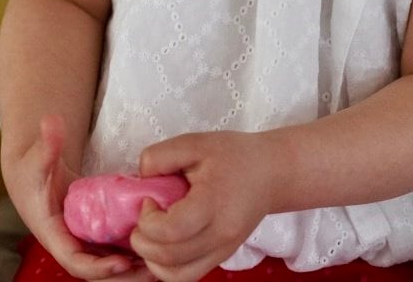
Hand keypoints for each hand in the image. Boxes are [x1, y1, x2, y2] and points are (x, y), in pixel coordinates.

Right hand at [3, 114, 152, 281]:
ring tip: (165, 264)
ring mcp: (85, 242)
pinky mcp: (97, 236)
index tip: (123, 262)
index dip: (99, 267)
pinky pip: (117, 252)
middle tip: (156, 270)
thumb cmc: (34, 169)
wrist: (35, 176)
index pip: (75, 262)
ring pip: (111, 265)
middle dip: (126, 276)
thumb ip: (46, 142)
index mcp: (54, 234)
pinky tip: (161, 248)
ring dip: (135, 270)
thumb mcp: (38, 156)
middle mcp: (71, 244)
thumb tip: (51, 121)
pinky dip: (137, 255)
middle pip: (99, 272)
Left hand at [130, 131, 279, 281]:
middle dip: (142, 242)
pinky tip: (164, 244)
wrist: (271, 174)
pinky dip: (167, 267)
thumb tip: (141, 179)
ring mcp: (223, 251)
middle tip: (142, 219)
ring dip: (152, 260)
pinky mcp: (221, 257)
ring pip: (176, 276)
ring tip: (151, 235)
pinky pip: (187, 276)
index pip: (171, 231)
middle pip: (169, 258)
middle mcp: (220, 236)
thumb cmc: (234, 156)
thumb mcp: (195, 143)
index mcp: (213, 205)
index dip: (148, 219)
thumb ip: (161, 156)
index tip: (149, 199)